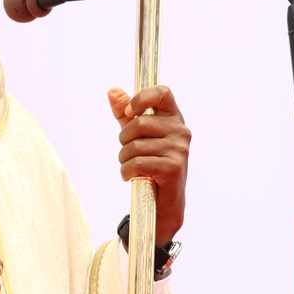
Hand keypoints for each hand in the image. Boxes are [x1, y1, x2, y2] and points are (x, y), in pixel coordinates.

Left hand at [108, 85, 190, 244]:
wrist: (163, 202)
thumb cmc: (150, 164)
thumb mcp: (136, 135)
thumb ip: (125, 113)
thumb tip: (112, 91)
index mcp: (174, 118)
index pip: (162, 92)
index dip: (141, 98)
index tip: (130, 113)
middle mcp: (181, 131)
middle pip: (139, 123)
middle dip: (124, 140)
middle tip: (128, 153)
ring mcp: (179, 149)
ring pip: (135, 145)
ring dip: (124, 160)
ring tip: (131, 167)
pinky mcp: (173, 167)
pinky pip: (137, 163)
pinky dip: (127, 172)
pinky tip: (132, 176)